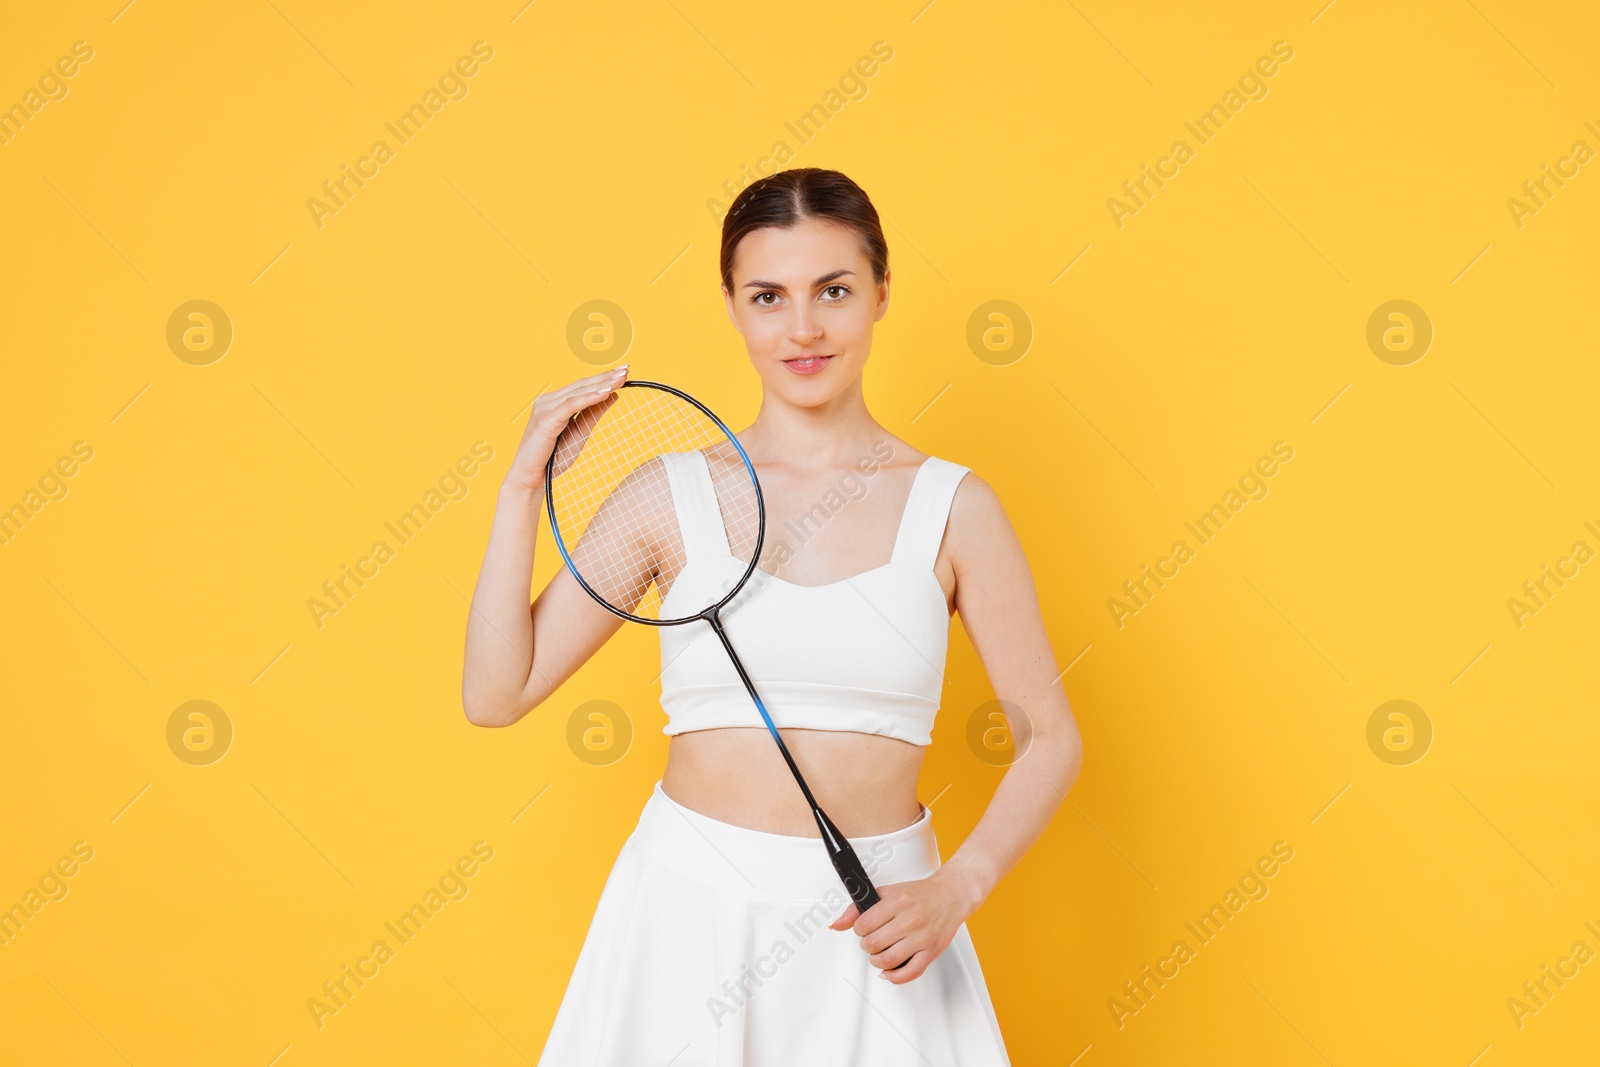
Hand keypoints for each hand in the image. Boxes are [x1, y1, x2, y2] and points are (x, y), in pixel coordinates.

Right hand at [503, 366, 628, 494]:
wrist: (532, 478)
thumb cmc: (553, 457)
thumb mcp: (580, 432)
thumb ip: (593, 413)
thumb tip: (612, 395)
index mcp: (555, 403)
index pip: (583, 386)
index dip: (603, 378)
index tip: (624, 372)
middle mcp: (548, 401)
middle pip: (582, 385)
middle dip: (605, 377)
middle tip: (626, 369)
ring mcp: (546, 408)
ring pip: (578, 392)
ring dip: (600, 384)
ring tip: (620, 379)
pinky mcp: (546, 420)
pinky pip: (571, 405)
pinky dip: (589, 398)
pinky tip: (605, 392)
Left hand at [828, 866, 983, 983]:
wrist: (950, 895)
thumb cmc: (919, 895)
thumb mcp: (887, 892)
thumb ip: (858, 909)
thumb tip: (837, 924)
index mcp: (898, 902)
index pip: (864, 924)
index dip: (859, 930)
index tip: (864, 929)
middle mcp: (910, 919)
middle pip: (873, 944)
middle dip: (867, 945)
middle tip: (872, 941)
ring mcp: (921, 937)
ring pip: (888, 960)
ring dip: (878, 961)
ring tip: (880, 953)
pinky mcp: (931, 952)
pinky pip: (910, 973)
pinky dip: (895, 976)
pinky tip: (890, 971)